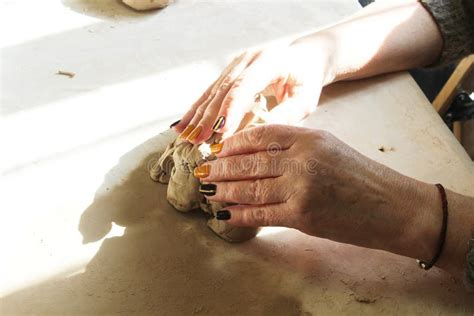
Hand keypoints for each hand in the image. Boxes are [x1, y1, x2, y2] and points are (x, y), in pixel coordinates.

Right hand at [173, 40, 332, 143]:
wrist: (304, 57)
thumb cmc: (307, 79)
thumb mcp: (305, 99)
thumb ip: (286, 115)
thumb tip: (259, 136)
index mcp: (269, 61)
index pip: (245, 86)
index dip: (230, 109)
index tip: (220, 131)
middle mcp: (248, 59)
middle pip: (224, 89)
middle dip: (208, 117)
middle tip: (197, 141)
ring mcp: (236, 64)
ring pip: (213, 91)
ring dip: (197, 115)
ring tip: (185, 136)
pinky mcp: (230, 72)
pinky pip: (211, 92)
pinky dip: (197, 109)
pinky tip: (183, 124)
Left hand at [194, 125, 440, 259]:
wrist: (393, 207)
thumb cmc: (362, 177)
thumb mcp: (330, 148)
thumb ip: (295, 148)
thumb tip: (258, 156)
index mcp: (309, 137)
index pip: (261, 135)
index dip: (234, 142)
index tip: (219, 149)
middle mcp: (302, 159)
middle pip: (249, 161)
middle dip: (221, 167)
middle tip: (202, 171)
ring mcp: (301, 187)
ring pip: (250, 187)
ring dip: (224, 190)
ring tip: (208, 191)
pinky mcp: (302, 215)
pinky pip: (261, 214)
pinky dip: (239, 214)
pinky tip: (225, 214)